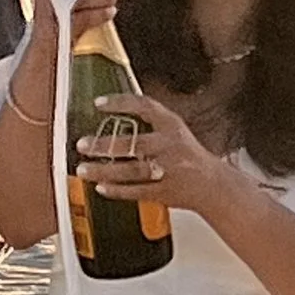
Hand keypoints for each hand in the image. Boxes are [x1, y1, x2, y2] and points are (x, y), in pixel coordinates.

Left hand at [90, 92, 232, 220]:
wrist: (212, 185)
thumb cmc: (187, 156)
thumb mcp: (173, 132)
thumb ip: (148, 125)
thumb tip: (111, 119)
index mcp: (172, 126)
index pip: (146, 107)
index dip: (121, 103)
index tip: (99, 103)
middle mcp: (170, 146)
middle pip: (134, 144)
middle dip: (105, 145)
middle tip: (82, 144)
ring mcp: (168, 170)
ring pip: (131, 171)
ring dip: (104, 171)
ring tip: (83, 169)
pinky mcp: (164, 192)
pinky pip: (136, 192)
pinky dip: (117, 191)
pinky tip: (100, 188)